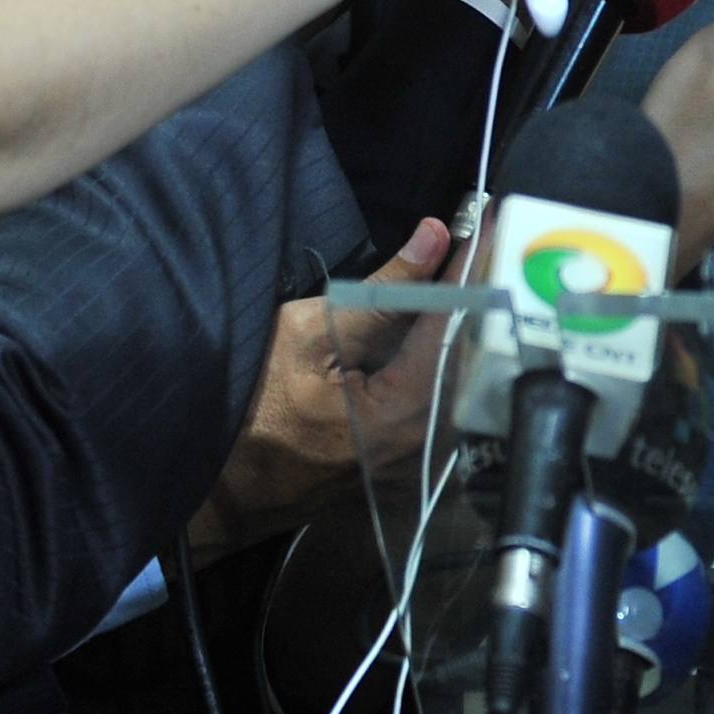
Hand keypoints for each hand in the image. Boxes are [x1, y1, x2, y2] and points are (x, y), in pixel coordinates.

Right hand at [194, 219, 452, 559]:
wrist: (227, 491)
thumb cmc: (253, 412)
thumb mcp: (308, 336)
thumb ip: (381, 291)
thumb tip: (433, 236)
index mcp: (408, 411)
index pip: (458, 320)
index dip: (473, 266)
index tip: (486, 222)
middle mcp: (430, 442)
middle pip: (473, 351)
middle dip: (479, 291)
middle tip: (483, 241)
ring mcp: (424, 461)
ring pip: (464, 376)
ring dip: (467, 323)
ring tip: (467, 272)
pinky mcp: (414, 465)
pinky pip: (446, 399)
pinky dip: (449, 357)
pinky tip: (443, 324)